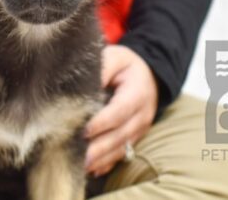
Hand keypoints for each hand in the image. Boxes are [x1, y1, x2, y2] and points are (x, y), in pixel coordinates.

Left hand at [84, 45, 157, 176]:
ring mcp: (140, 130)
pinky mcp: (134, 138)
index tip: (84, 130)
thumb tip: (85, 84)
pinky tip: (92, 170)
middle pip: (120, 135)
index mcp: (137, 93)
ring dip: (102, 159)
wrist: (147, 75)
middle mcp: (142, 115)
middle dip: (99, 147)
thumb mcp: (116, 57)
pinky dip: (107, 164)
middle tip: (80, 157)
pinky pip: (122, 155)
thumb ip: (103, 68)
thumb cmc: (125, 65)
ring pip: (121, 148)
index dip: (102, 122)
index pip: (120, 111)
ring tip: (81, 166)